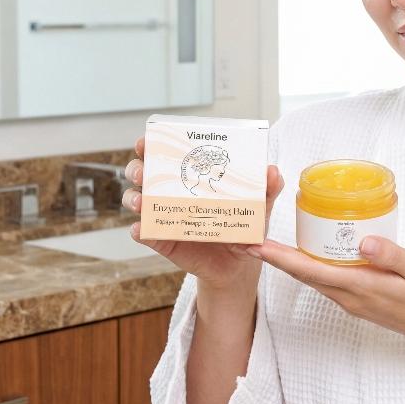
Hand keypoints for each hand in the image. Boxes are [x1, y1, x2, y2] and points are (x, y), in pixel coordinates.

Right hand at [122, 135, 284, 289]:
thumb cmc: (245, 226)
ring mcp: (164, 216)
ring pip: (136, 200)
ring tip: (141, 202)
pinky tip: (142, 229)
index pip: (167, 153)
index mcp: (192, 175)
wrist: (239, 264)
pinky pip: (143, 234)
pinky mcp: (162, 241)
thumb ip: (268, 188)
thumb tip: (272, 171)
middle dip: (137, 168)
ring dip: (133, 198)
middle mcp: (172, 192)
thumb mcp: (260, 205)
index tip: (148, 139)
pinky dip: (139, 231)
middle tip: (144, 171)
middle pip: (143, 173)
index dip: (152, 144)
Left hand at [248, 234, 404, 351]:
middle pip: (304, 274)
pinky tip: (306, 251)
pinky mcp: (358, 298)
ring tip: (268, 242)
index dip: (281, 258)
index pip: (311, 271)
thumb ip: (392, 255)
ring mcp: (352, 300)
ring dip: (288, 262)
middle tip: (250, 237)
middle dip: (275, 257)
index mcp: (361, 287)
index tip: (256, 246)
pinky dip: (308, 265)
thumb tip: (363, 242)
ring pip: (313, 277)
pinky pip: (325, 280)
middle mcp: (349, 296)